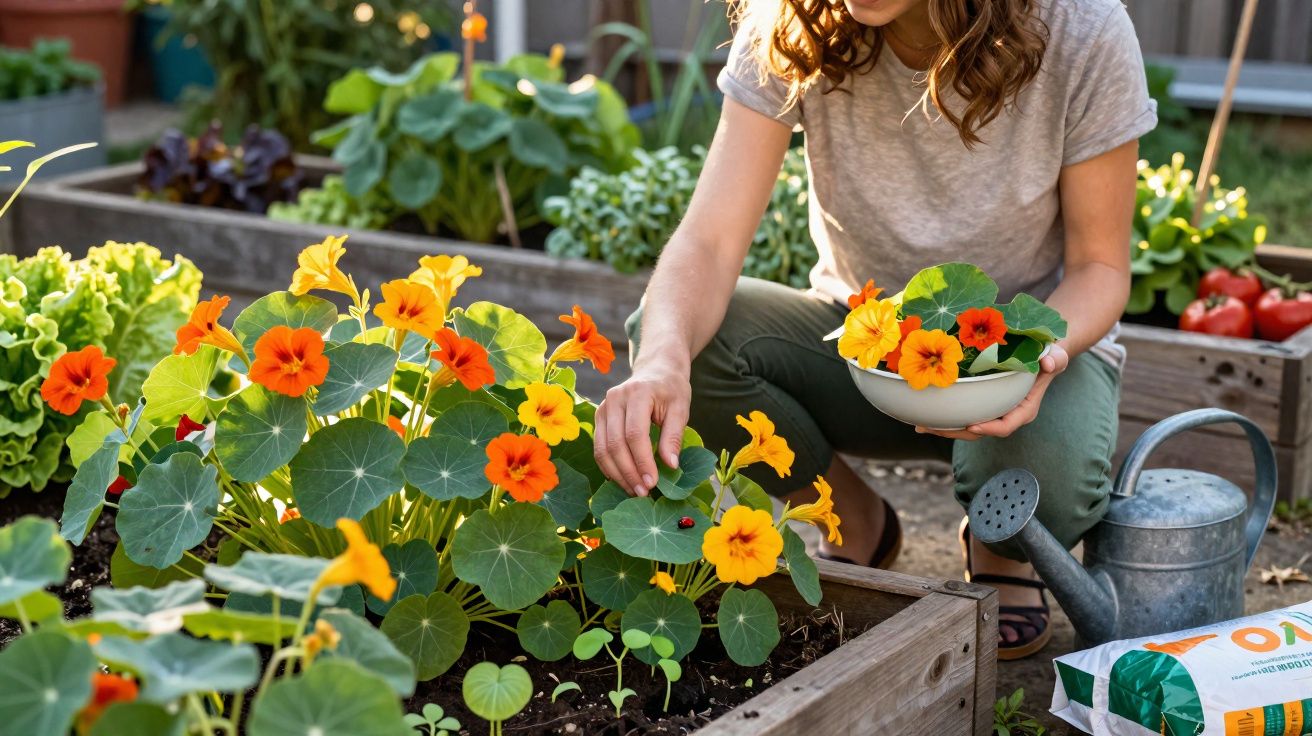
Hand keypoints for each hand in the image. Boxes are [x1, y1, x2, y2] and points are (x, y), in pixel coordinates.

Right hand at [593, 358, 691, 496]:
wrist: (655, 370)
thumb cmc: (670, 389)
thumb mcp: (681, 408)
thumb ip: (674, 436)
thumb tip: (670, 466)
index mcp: (637, 393)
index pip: (635, 434)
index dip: (642, 461)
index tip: (653, 482)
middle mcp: (614, 399)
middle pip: (615, 444)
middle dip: (628, 472)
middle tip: (644, 492)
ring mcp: (603, 408)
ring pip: (602, 449)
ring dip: (617, 474)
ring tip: (634, 490)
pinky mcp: (599, 417)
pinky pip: (598, 448)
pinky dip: (609, 467)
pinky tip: (623, 480)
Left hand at [916, 344, 1069, 440]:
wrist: (1041, 355)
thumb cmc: (1047, 355)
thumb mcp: (1055, 355)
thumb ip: (1054, 360)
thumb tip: (1050, 363)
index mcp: (1024, 409)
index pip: (1007, 425)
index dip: (990, 428)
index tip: (973, 426)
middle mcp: (1006, 415)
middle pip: (980, 431)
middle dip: (956, 432)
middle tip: (931, 429)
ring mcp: (993, 412)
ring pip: (968, 426)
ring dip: (944, 428)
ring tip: (920, 426)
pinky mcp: (983, 406)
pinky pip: (963, 415)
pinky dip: (945, 416)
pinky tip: (925, 415)